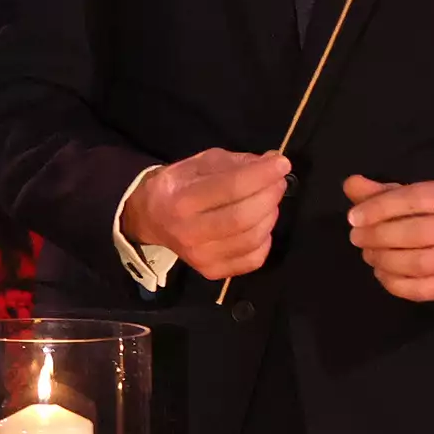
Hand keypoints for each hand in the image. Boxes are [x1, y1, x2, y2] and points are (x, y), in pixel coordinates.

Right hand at [120, 149, 290, 280]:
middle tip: (278, 182)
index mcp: (180, 199)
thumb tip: (273, 161)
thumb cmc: (179, 186)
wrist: (151, 219)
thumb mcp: (199, 164)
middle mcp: (188, 231)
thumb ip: (235, 163)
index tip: (282, 164)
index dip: (262, 174)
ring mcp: (200, 256)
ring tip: (269, 201)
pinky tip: (259, 225)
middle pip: (244, 216)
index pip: (230, 187)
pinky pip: (253, 259)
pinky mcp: (211, 272)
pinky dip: (265, 240)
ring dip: (270, 215)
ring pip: (252, 238)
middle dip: (270, 195)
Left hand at [344, 176, 433, 301]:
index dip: (379, 208)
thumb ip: (374, 192)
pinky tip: (380, 271)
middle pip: (418, 233)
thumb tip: (352, 184)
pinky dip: (393, 282)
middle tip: (356, 237)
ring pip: (419, 263)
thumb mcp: (397, 197)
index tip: (353, 218)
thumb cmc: (418, 216)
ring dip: (384, 259)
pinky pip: (419, 288)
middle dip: (379, 236)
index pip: (414, 199)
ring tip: (368, 253)